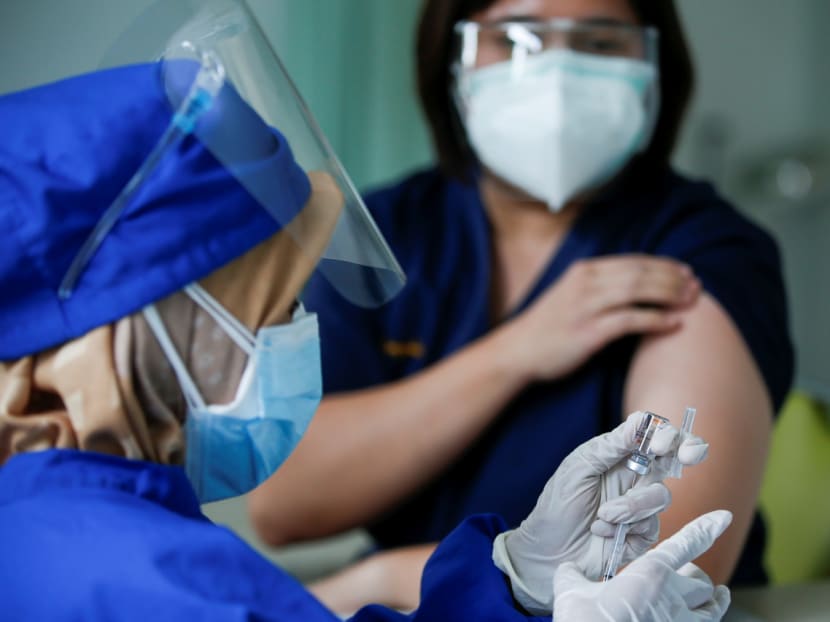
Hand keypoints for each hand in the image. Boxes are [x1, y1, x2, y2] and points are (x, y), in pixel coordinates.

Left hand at [492, 411, 708, 614]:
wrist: (548, 549)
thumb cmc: (559, 503)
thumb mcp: (579, 468)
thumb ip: (610, 446)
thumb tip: (641, 421)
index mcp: (621, 455)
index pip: (654, 435)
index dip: (667, 434)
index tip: (660, 444)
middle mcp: (637, 477)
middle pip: (675, 457)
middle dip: (688, 450)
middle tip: (687, 455)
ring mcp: (642, 506)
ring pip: (661, 496)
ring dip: (631, 506)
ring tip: (602, 515)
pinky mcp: (644, 534)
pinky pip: (652, 527)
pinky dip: (624, 528)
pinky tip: (601, 531)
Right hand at [500, 255, 699, 382]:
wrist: (518, 351)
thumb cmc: (547, 327)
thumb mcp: (571, 295)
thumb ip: (599, 287)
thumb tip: (635, 287)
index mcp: (584, 271)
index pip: (632, 262)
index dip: (663, 265)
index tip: (686, 272)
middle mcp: (586, 283)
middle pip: (640, 273)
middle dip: (672, 278)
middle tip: (696, 287)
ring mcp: (587, 306)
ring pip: (638, 291)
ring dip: (669, 294)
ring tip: (691, 301)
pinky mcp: (589, 332)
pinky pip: (630, 320)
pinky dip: (655, 319)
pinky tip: (674, 323)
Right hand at [553, 510, 732, 620]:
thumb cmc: (582, 620)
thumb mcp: (571, 588)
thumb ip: (574, 573)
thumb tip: (569, 568)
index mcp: (650, 574)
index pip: (687, 543)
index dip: (707, 527)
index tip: (724, 516)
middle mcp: (673, 598)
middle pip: (702, 582)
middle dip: (695, 576)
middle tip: (686, 574)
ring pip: (712, 610)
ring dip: (714, 601)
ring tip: (718, 595)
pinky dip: (706, 619)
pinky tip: (698, 619)